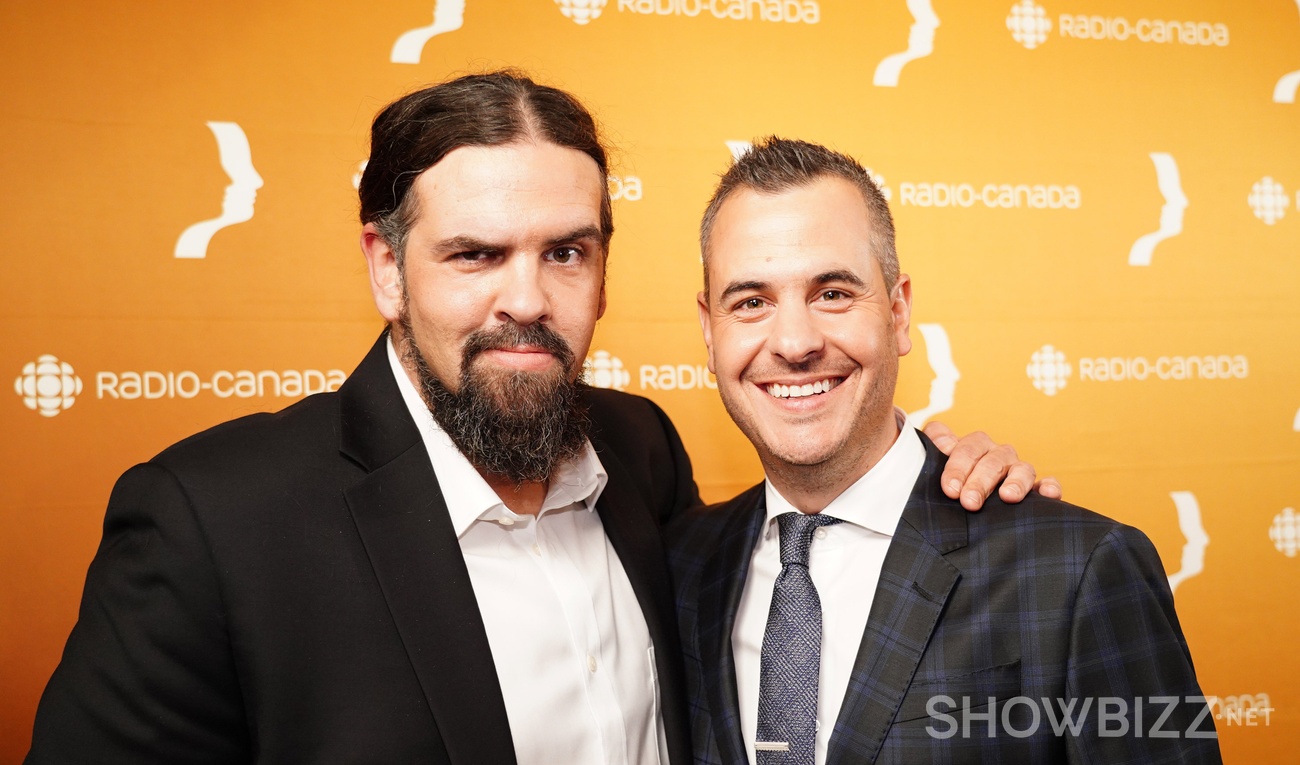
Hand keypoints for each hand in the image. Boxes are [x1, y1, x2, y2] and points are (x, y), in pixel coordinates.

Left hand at [922, 421, 1063, 510]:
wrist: (964, 510)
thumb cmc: (948, 488)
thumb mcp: (933, 470)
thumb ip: (930, 451)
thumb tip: (935, 442)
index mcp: (971, 448)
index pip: (965, 448)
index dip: (957, 466)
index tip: (950, 490)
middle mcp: (995, 455)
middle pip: (991, 460)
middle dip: (980, 481)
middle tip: (969, 502)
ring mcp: (1016, 471)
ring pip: (1021, 468)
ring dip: (1015, 482)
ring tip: (1008, 497)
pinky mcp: (1036, 490)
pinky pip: (1047, 484)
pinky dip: (1049, 486)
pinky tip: (1048, 493)